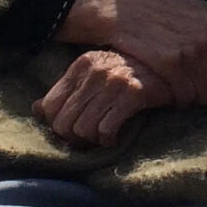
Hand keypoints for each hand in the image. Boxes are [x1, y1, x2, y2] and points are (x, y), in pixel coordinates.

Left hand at [36, 48, 173, 146]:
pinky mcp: (133, 95)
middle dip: (73, 138)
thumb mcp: (94, 75)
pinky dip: (108, 140)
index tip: (70, 129)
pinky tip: (115, 137)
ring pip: (83, 129)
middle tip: (87, 139)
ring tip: (102, 137)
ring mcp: (114, 83)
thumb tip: (36, 109)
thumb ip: (67, 91)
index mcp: (80, 65)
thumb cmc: (128, 74)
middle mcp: (94, 72)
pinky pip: (107, 129)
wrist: (169, 67)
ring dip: (92, 141)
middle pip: (63, 123)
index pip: (48, 106)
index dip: (56, 124)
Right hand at [60, 0, 206, 106]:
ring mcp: (190, 52)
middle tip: (202, 88)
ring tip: (187, 90)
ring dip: (198, 98)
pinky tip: (173, 93)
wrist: (122, 10)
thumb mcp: (200, 9)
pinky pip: (186, 96)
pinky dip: (180, 100)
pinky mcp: (169, 64)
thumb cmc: (162, 10)